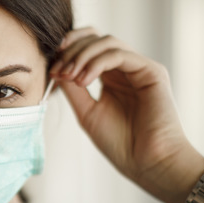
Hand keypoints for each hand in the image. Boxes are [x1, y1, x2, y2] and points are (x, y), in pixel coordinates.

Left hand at [50, 27, 203, 202]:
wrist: (148, 163)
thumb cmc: (121, 144)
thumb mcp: (87, 112)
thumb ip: (72, 89)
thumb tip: (55, 67)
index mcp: (111, 78)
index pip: (88, 47)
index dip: (68, 50)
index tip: (51, 67)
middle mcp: (126, 69)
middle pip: (96, 38)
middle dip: (72, 50)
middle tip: (57, 69)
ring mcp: (140, 68)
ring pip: (107, 42)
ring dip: (82, 55)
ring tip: (69, 76)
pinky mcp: (152, 71)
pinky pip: (120, 54)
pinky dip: (97, 63)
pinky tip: (84, 80)